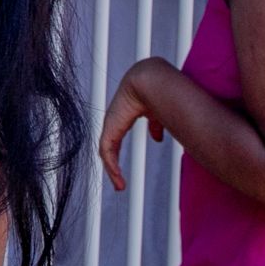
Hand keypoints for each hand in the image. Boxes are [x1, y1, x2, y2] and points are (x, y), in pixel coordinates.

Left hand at [98, 58, 170, 190]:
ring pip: (107, 153)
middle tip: (119, 182)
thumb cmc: (156, 91)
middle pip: (109, 147)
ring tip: (120, 184)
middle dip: (113, 165)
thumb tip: (157, 138)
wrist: (149, 81)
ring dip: (113, 170)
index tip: (124, 168)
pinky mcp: (110, 129)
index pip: (116, 138)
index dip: (119, 152)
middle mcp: (114, 120)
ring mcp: (111, 125)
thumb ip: (155, 125)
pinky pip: (107, 152)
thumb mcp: (157, 113)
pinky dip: (112, 166)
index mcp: (123, 115)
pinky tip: (118, 176)